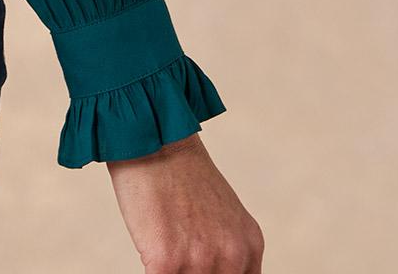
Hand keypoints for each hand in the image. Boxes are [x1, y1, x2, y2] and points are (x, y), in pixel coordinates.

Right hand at [106, 132, 264, 271]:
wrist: (154, 137)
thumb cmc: (178, 169)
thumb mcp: (220, 209)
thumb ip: (224, 244)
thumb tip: (211, 269)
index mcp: (249, 245)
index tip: (200, 267)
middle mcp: (232, 256)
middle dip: (191, 272)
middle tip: (181, 257)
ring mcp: (201, 260)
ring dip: (171, 269)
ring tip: (161, 246)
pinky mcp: (167, 261)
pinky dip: (150, 267)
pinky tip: (148, 251)